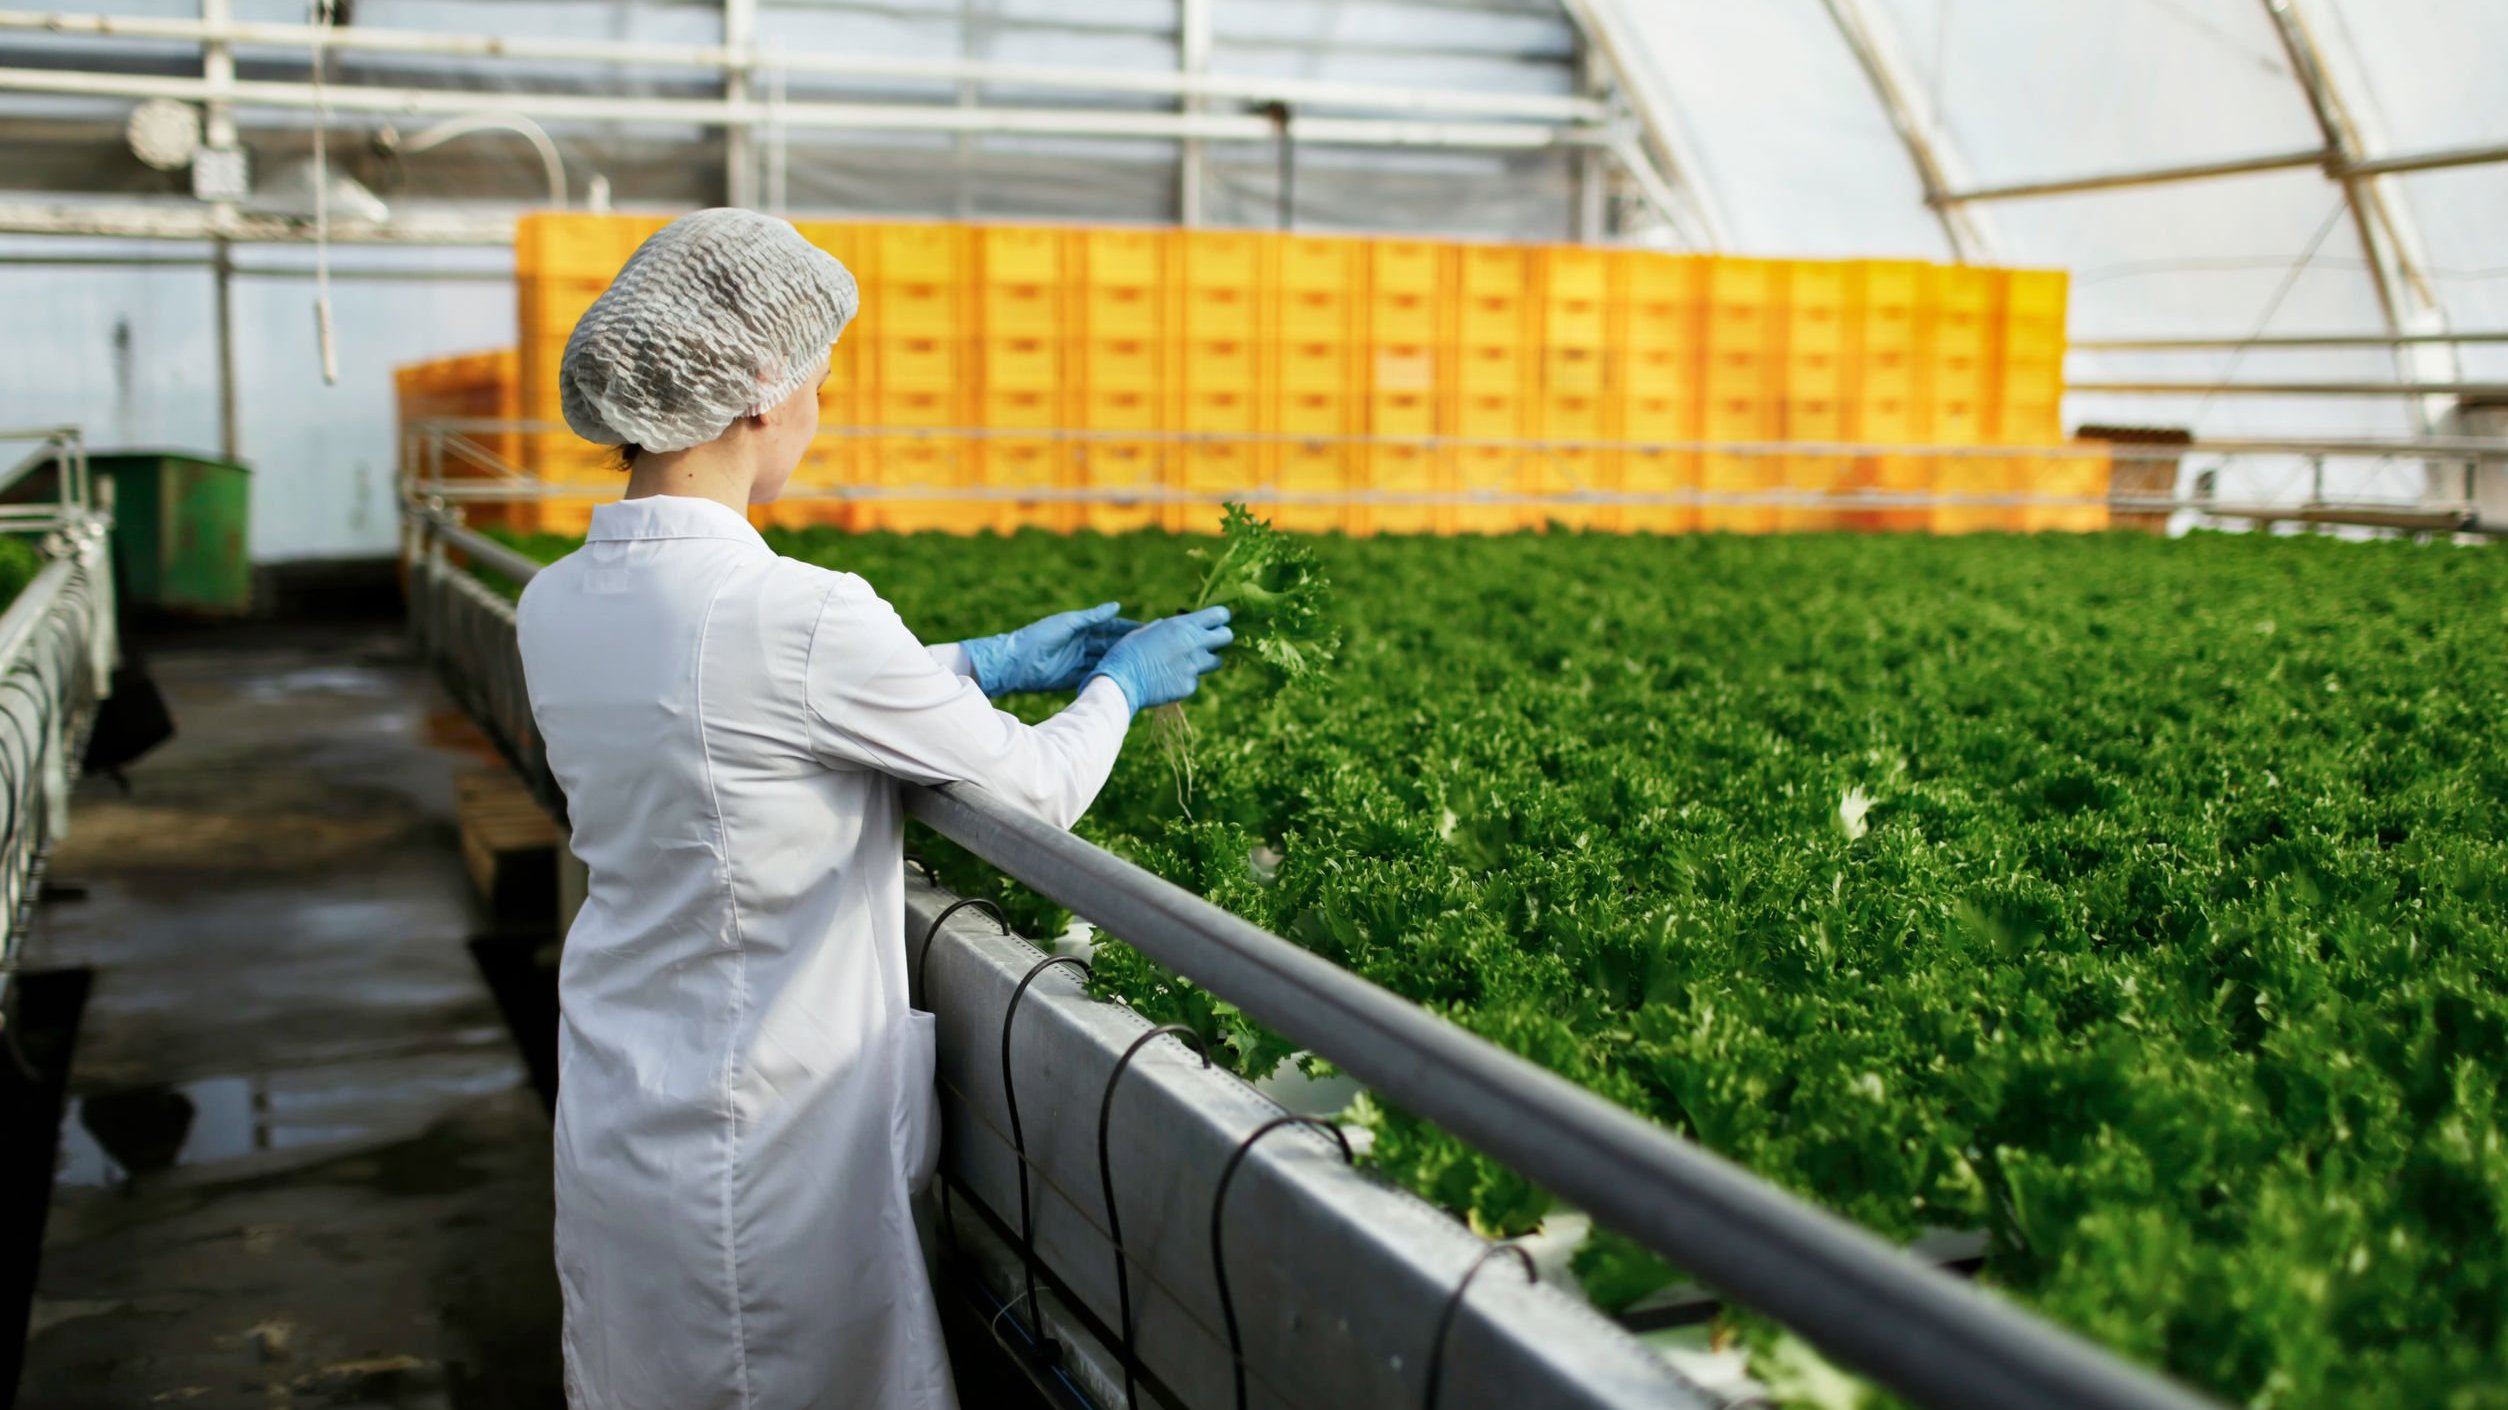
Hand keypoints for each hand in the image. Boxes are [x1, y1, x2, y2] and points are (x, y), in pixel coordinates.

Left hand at [962, 602, 1141, 695]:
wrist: (1016, 663)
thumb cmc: (1040, 636)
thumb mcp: (1068, 623)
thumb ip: (1092, 617)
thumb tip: (1117, 606)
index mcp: (1080, 627)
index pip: (1110, 626)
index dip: (1128, 628)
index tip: (1148, 629)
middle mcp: (1082, 644)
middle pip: (1110, 644)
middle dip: (1128, 646)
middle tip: (1151, 648)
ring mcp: (1078, 661)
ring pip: (1105, 660)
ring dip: (1120, 662)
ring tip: (1141, 664)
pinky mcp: (1074, 678)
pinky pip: (1095, 675)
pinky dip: (1107, 675)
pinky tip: (1123, 677)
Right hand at [1084, 607, 1232, 712]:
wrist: (1121, 682)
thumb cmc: (1127, 652)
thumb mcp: (1146, 631)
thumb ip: (1166, 628)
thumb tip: (1172, 626)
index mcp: (1183, 625)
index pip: (1220, 615)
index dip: (1220, 618)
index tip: (1215, 622)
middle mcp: (1194, 644)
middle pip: (1227, 637)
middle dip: (1221, 638)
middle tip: (1209, 642)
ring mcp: (1194, 667)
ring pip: (1216, 662)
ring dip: (1206, 661)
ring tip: (1186, 663)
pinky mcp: (1190, 686)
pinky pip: (1195, 680)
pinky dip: (1186, 679)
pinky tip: (1168, 680)